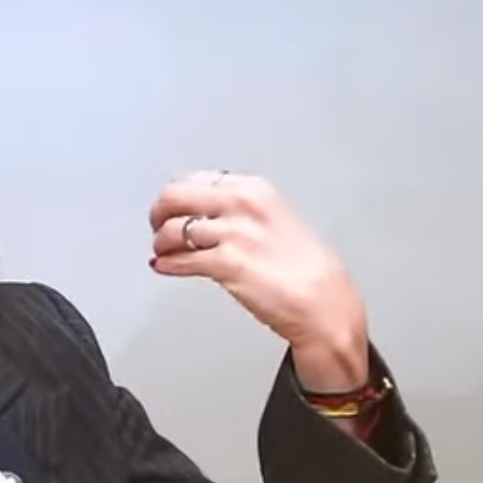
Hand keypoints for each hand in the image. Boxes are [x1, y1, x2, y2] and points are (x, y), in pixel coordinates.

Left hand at [148, 171, 368, 391]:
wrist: (325, 302)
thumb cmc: (305, 267)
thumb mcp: (275, 218)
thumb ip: (240, 210)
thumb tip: (205, 213)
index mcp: (253, 189)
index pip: (195, 180)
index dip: (176, 197)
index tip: (172, 208)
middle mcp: (242, 205)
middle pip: (174, 196)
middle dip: (160, 213)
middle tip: (157, 228)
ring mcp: (234, 234)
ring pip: (172, 229)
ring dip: (161, 243)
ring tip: (162, 252)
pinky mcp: (226, 264)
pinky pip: (180, 260)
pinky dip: (167, 264)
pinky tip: (164, 266)